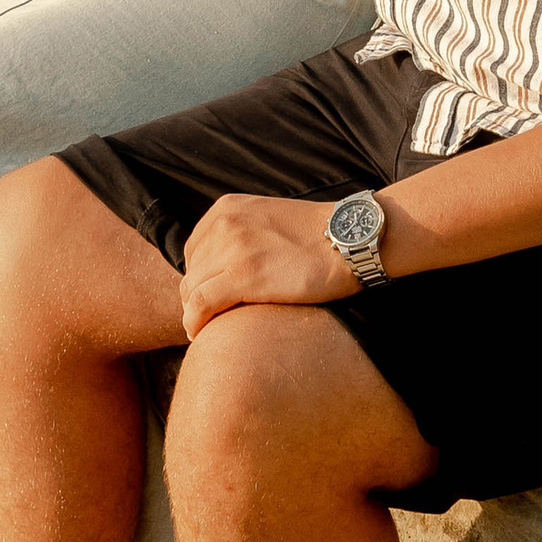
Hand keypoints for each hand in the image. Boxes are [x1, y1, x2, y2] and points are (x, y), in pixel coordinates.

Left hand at [178, 194, 359, 337]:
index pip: (194, 249)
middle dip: (195, 297)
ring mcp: (232, 248)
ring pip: (192, 289)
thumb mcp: (268, 219)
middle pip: (192, 270)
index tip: (207, 296)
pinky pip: (201, 303)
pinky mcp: (243, 276)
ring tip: (204, 328)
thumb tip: (226, 265)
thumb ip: (243, 233)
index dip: (198, 277)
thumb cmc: (318, 236)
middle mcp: (224, 224)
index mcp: (227, 208)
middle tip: (207, 318)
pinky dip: (195, 321)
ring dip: (194, 312)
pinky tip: (199, 332)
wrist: (349, 238)